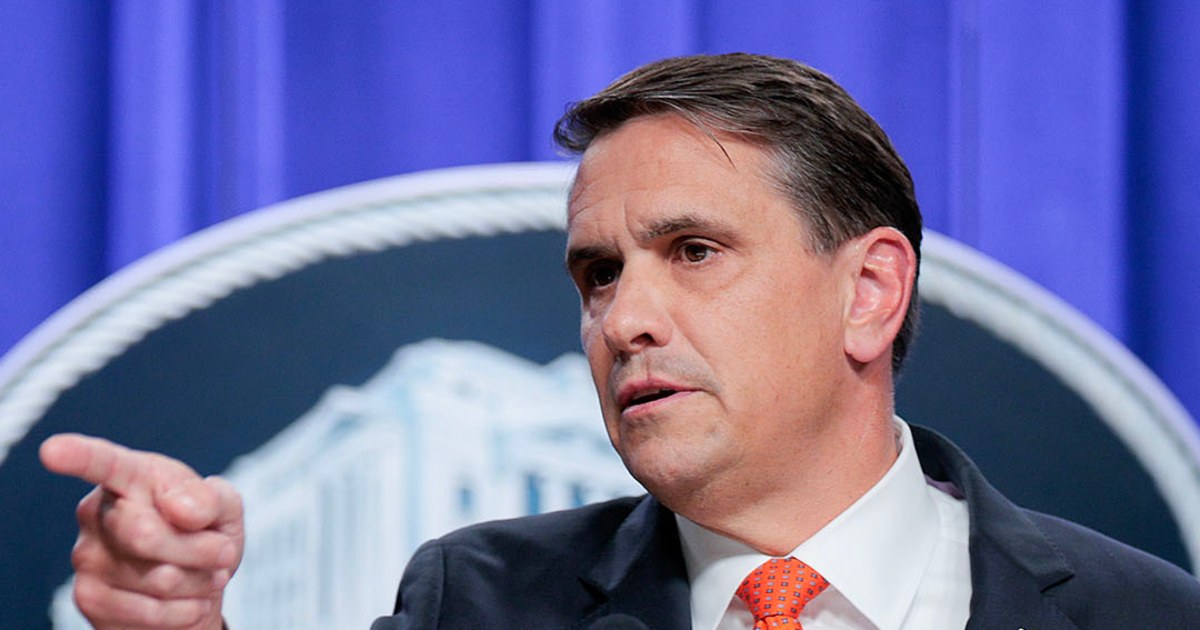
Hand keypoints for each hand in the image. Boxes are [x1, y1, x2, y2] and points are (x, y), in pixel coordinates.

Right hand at [40, 434, 243, 628]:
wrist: (198, 586)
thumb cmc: (207, 535)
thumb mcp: (224, 509)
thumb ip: (211, 498)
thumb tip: (177, 507)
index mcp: (132, 476)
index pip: (105, 463)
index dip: (79, 456)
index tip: (54, 449)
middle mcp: (98, 512)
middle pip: (146, 534)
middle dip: (200, 549)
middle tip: (223, 552)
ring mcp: (87, 556)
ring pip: (157, 578)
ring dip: (198, 581)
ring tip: (205, 574)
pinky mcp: (88, 598)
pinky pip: (149, 611)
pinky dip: (185, 610)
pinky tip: (191, 600)